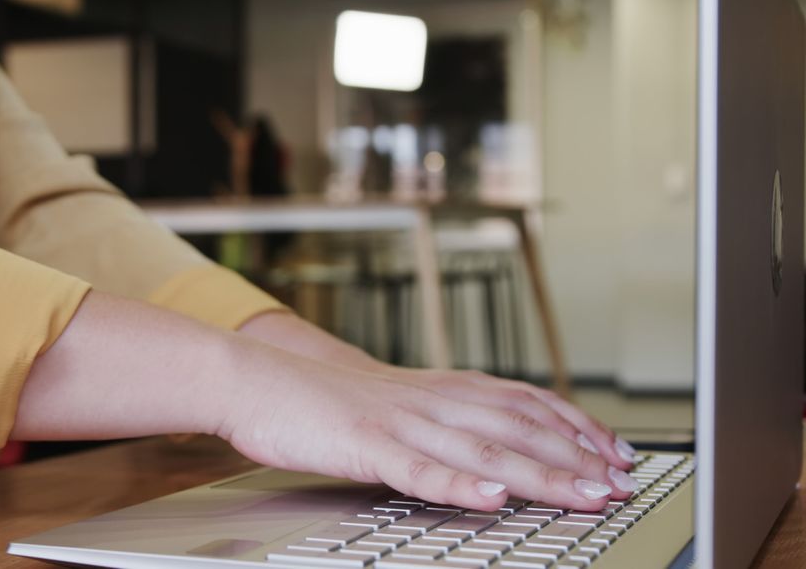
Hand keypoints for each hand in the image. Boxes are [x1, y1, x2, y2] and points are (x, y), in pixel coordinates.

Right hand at [212, 339, 639, 512]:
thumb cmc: (323, 400)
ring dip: (539, 473)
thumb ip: (442, 420)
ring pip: (481, 448)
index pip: (524, 402)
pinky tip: (492, 500)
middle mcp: (429, 400)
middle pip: (517, 426)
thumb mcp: (396, 403)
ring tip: (584, 493)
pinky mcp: (364, 443)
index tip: (616, 450)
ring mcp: (398, 421)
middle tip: (621, 481)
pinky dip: (458, 485)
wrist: (258, 380)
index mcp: (438, 389)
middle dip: (576, 455)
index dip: (576, 426)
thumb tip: (489, 447)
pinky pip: (417, 467)